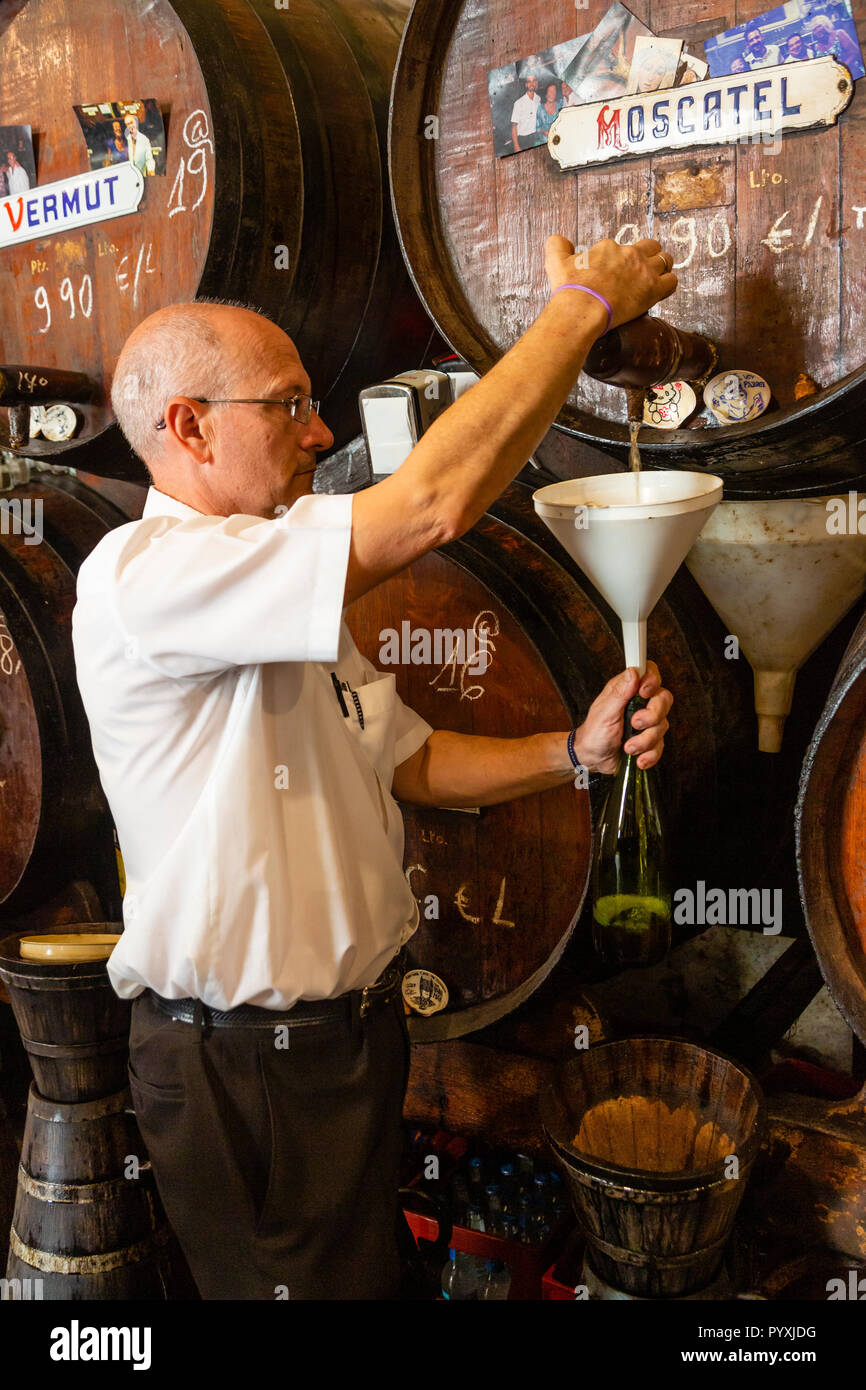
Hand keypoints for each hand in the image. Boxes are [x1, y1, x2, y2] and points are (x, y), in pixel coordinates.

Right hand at [544, 234, 676, 329]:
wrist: (581, 309)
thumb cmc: (569, 289)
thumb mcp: (555, 262)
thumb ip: (557, 245)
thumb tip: (560, 239)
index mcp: (609, 248)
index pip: (621, 248)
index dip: (619, 260)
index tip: (614, 275)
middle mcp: (629, 254)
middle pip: (650, 246)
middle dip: (648, 256)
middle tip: (642, 271)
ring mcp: (643, 271)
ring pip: (665, 260)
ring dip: (662, 268)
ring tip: (655, 279)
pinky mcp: (653, 289)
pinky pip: (672, 281)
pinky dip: (668, 284)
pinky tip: (660, 291)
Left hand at [573, 662, 671, 773]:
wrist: (593, 759)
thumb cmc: (594, 732)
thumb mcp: (604, 711)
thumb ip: (620, 692)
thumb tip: (633, 672)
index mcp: (628, 690)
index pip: (650, 674)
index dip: (652, 680)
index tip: (644, 693)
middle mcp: (641, 703)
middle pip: (664, 699)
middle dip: (652, 715)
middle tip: (634, 723)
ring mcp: (648, 722)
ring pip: (662, 725)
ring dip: (645, 740)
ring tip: (628, 747)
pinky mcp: (651, 741)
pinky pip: (660, 746)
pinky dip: (649, 755)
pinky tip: (638, 759)